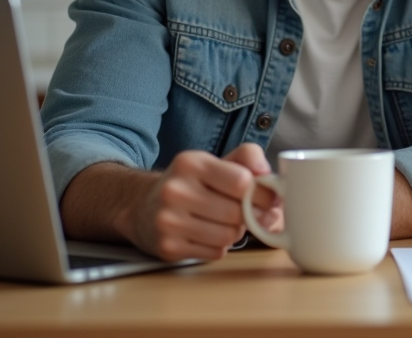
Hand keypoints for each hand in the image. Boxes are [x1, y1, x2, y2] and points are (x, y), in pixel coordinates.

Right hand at [121, 143, 281, 260]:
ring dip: (236, 232)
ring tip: (227, 223)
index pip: (242, 182)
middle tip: (249, 213)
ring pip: (228, 236)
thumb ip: (248, 158)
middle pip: (237, 212)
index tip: (267, 198)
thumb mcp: (216, 161)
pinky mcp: (167, 247)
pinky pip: (215, 252)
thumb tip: (267, 175)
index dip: (262, 193)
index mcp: (191, 163)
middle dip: (251, 215)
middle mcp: (175, 190)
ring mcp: (168, 221)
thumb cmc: (191, 183)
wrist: (144, 207)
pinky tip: (209, 234)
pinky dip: (220, 246)